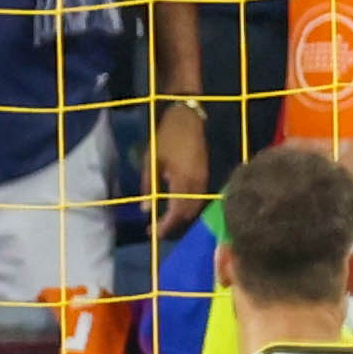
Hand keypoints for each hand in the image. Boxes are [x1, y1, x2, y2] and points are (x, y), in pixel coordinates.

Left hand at [148, 99, 211, 238]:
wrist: (188, 120)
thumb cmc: (166, 138)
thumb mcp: (151, 161)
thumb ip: (149, 186)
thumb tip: (146, 209)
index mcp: (182, 182)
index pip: (176, 213)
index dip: (165, 226)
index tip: (153, 233)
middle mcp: (197, 185)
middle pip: (188, 214)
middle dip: (173, 225)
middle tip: (158, 229)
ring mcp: (204, 181)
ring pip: (196, 208)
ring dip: (182, 217)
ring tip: (167, 221)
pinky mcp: (206, 176)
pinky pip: (200, 199)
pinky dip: (189, 207)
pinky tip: (178, 207)